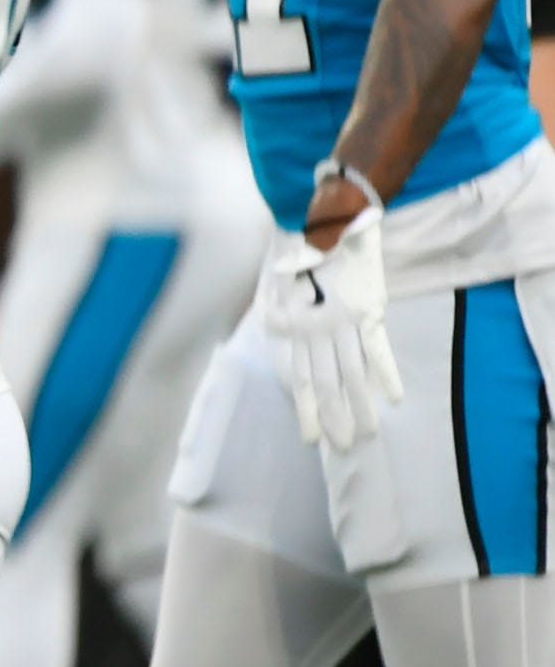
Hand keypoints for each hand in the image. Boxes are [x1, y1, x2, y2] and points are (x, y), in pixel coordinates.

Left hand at [262, 204, 401, 450]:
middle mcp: (315, 329)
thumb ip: (277, 309)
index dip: (305, 407)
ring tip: (369, 432)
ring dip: (362, 404)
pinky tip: (394, 398)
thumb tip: (272, 325)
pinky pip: (376, 348)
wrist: (322, 218)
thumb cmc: (298, 249)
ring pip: (350, 372)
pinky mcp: (366, 308)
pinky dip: (386, 373)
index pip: (299, 376)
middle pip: (324, 382)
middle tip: (342, 448)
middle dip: (334, 416)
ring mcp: (341, 321)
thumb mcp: (276, 282)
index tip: (312, 437)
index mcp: (292, 325)